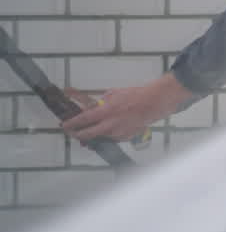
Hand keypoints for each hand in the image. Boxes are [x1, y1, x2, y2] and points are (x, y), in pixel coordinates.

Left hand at [62, 73, 192, 141]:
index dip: (72, 124)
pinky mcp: (126, 137)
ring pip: (100, 137)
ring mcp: (118, 133)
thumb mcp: (115, 93)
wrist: (154, 103)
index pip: (83, 120)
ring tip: (90, 131)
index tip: (64, 125)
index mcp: (106, 111)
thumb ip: (102, 102)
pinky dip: (108, 135)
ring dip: (94, 135)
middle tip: (73, 133)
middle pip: (88, 134)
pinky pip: (112, 138)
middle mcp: (110, 125)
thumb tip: (94, 106)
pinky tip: (109, 130)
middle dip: (77, 134)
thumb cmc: (135, 95)